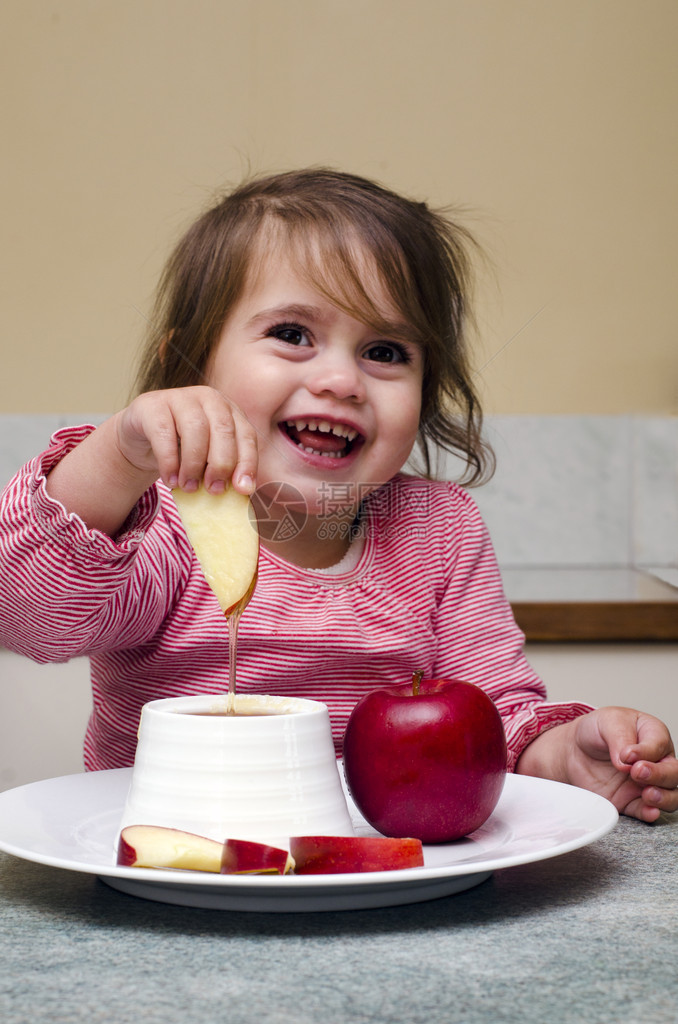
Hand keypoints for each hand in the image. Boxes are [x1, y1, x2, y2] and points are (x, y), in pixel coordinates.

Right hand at [114, 386, 258, 495]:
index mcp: (228, 410)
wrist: (140, 438)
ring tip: (189, 487)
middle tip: (214, 490)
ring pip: (195, 429)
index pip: (246, 435)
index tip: (243, 489)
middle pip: (223, 429)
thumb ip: (223, 469)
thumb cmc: (180, 450)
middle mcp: (208, 398)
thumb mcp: (206, 458)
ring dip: (194, 464)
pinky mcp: (151, 406)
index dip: (247, 462)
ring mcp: (179, 397)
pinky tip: (170, 480)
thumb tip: (241, 492)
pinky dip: (169, 461)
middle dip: (221, 464)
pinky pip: (164, 433)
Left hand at [517, 707, 677, 821]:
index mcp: (653, 735)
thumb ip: (620, 737)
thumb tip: (627, 760)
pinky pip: (647, 811)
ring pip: (670, 795)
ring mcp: (646, 783)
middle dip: (660, 775)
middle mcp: (656, 761)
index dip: (647, 751)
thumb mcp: (607, 721)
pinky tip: (650, 812)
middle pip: (673, 772)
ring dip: (663, 797)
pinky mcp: (632, 801)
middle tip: (638, 772)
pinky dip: (650, 813)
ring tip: (648, 794)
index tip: (628, 754)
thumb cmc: (596, 731)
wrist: (575, 750)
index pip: (660, 744)